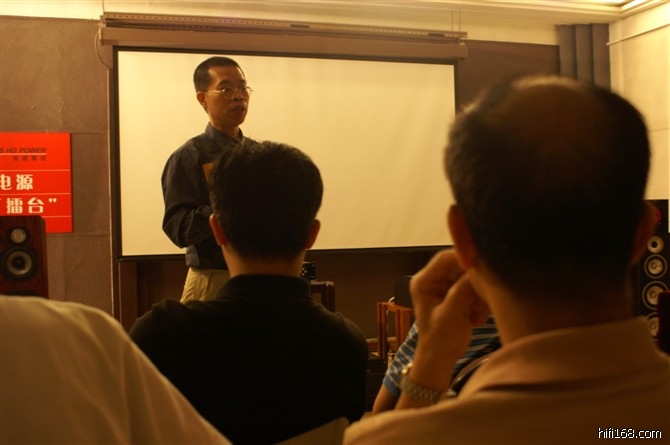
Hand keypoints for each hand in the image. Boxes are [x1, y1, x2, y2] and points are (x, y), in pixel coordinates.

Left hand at [410, 250, 488, 379]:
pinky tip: (475, 319)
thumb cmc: (439, 339)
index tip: (483, 269)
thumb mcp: (450, 315)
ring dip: (478, 295)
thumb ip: (462, 291)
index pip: (445, 259)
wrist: (441, 358)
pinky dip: (479, 302)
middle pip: (460, 267)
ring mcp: (446, 286)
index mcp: (424, 282)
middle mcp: (434, 280)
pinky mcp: (458, 294)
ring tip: (476, 315)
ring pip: (471, 278)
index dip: (464, 259)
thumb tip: (478, 271)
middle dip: (474, 283)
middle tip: (481, 301)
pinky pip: (475, 289)